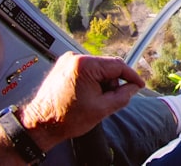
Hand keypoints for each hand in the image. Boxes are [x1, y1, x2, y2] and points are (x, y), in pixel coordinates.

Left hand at [18, 52, 145, 150]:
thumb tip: (133, 87)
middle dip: (112, 83)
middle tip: (108, 100)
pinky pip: (87, 70)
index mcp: (85, 66)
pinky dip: (92, 81)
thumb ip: (122, 96)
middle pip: (107, 66)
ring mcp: (68, 60)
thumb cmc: (65, 118)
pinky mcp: (64, 65)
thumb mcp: (102, 109)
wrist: (41, 123)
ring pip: (98, 68)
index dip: (131, 76)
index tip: (139, 85)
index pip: (117, 65)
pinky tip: (86, 95)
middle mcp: (75, 58)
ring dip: (101, 83)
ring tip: (92, 100)